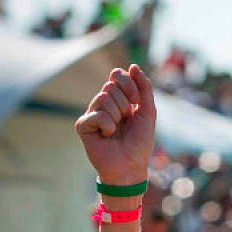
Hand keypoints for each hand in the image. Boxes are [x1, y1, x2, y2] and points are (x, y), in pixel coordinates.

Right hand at [74, 64, 156, 182]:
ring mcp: (92, 113)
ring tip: (117, 130)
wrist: (131, 166)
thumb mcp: (148, 112)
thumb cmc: (140, 142)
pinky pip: (96, 114)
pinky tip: (107, 136)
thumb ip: (144, 88)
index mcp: (119, 98)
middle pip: (111, 86)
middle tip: (125, 122)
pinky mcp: (83, 125)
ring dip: (117, 116)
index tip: (136, 100)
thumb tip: (133, 65)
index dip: (128, 84)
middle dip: (124, 104)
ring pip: (103, 97)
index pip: (117, 75)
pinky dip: (108, 126)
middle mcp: (103, 103)